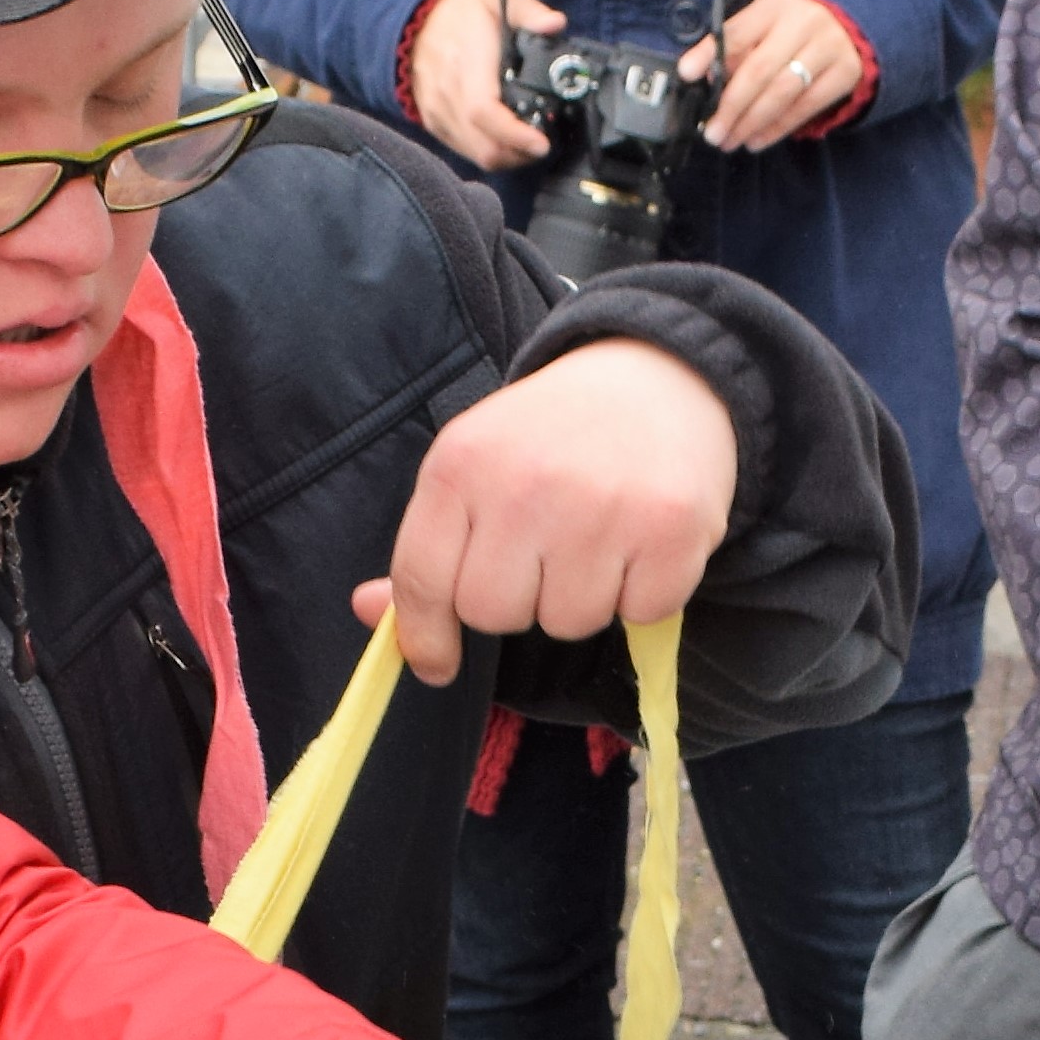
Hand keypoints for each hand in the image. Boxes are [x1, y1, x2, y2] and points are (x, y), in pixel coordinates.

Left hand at [350, 337, 733, 681]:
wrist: (659, 374)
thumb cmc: (554, 435)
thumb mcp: (474, 467)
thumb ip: (427, 546)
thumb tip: (369, 612)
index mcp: (461, 465)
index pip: (421, 579)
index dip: (425, 635)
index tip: (437, 665)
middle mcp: (525, 485)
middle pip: (494, 614)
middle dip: (519, 601)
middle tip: (546, 554)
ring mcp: (600, 508)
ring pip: (568, 622)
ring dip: (583, 599)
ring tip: (599, 540)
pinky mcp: (670, 528)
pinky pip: (641, 614)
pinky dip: (646, 594)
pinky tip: (644, 540)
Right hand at [406, 0, 559, 171]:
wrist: (414, 15)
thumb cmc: (458, 8)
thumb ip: (529, 12)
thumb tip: (555, 24)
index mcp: (466, 60)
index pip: (484, 110)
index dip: (514, 134)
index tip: (541, 142)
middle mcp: (447, 91)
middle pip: (484, 144)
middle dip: (519, 154)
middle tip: (543, 145)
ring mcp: (437, 109)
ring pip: (475, 153)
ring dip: (507, 157)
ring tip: (528, 145)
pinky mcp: (432, 120)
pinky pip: (462, 149)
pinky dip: (487, 152)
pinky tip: (505, 141)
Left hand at [685, 0, 865, 150]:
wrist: (843, 31)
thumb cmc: (787, 33)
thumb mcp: (760, 28)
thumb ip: (733, 49)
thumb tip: (701, 78)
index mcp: (775, 5)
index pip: (738, 32)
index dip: (710, 54)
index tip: (687, 75)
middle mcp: (804, 21)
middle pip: (760, 69)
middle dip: (732, 106)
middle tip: (713, 133)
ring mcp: (829, 46)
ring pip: (783, 92)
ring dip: (752, 123)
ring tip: (731, 140)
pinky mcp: (845, 72)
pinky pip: (805, 107)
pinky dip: (777, 128)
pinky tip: (756, 140)